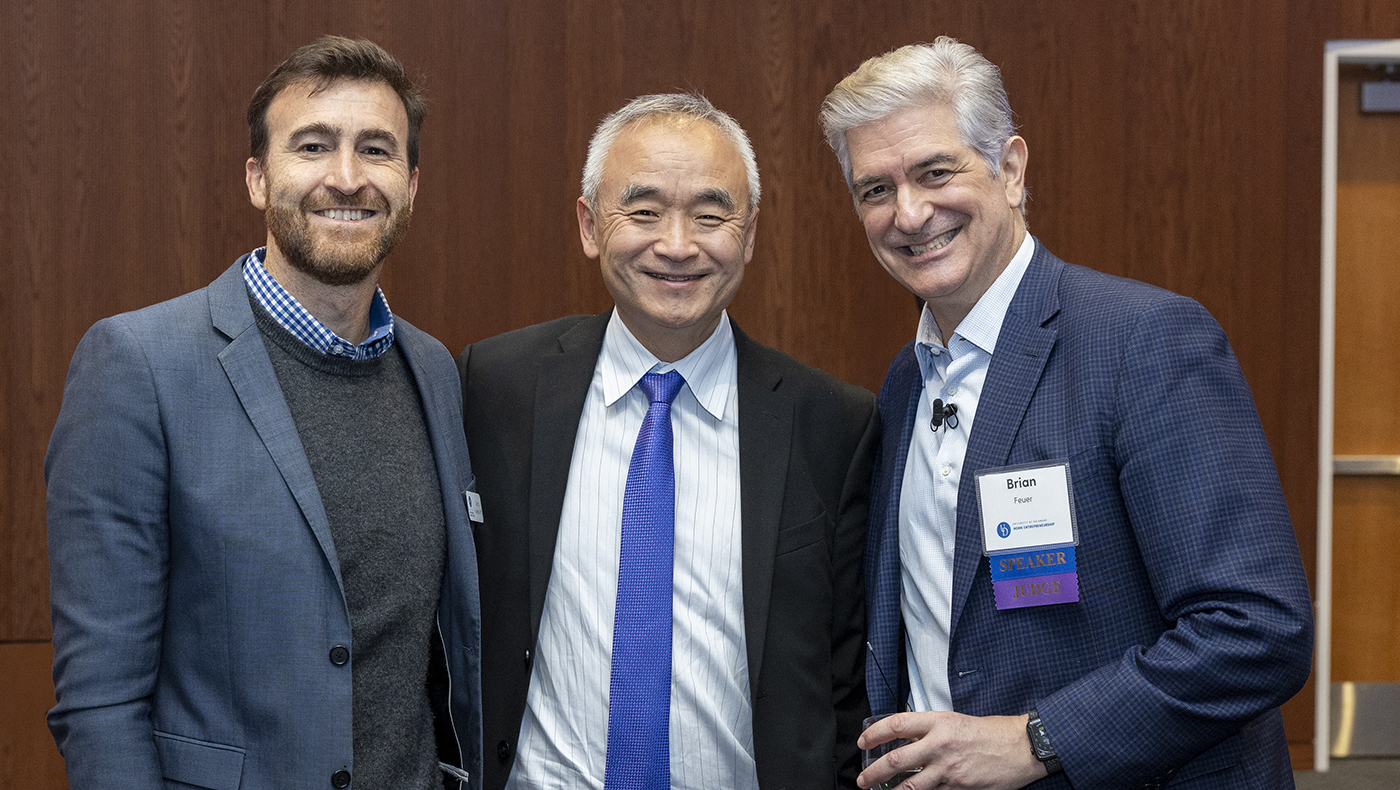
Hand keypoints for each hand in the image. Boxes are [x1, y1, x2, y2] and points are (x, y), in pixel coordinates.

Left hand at [856, 711, 1047, 789]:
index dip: (874, 734)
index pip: (896, 725)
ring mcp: (948, 768)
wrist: (1020, 747)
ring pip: (910, 784)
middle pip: (896, 759)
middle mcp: (940, 744)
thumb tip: (905, 739)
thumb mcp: (955, 721)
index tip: (863, 742)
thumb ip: (929, 729)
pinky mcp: (958, 786)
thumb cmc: (990, 732)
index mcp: (938, 722)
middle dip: (873, 772)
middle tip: (863, 779)